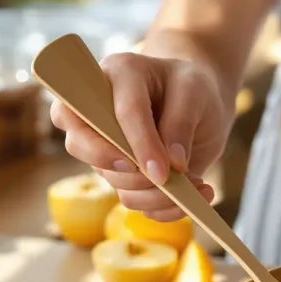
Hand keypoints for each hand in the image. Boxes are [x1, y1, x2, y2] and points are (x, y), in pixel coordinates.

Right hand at [50, 52, 231, 220]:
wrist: (199, 104)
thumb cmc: (193, 88)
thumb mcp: (195, 93)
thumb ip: (181, 122)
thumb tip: (171, 166)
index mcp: (116, 74)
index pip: (118, 112)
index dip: (138, 144)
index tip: (162, 173)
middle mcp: (96, 110)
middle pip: (81, 145)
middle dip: (127, 173)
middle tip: (165, 179)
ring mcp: (103, 146)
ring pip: (113, 181)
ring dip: (156, 194)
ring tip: (198, 183)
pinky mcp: (120, 173)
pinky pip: (133, 199)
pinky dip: (166, 207)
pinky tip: (198, 194)